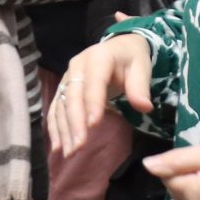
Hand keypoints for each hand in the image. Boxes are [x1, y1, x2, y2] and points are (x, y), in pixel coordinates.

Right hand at [51, 32, 152, 158]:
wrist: (118, 47)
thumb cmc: (131, 59)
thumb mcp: (141, 67)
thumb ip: (140, 87)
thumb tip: (144, 107)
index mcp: (99, 57)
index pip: (94, 82)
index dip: (92, 103)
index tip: (93, 125)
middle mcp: (78, 66)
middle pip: (73, 96)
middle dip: (75, 123)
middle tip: (79, 147)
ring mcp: (68, 77)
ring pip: (62, 105)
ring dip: (64, 130)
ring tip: (70, 153)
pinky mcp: (63, 88)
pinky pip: (56, 109)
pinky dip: (55, 128)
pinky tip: (58, 146)